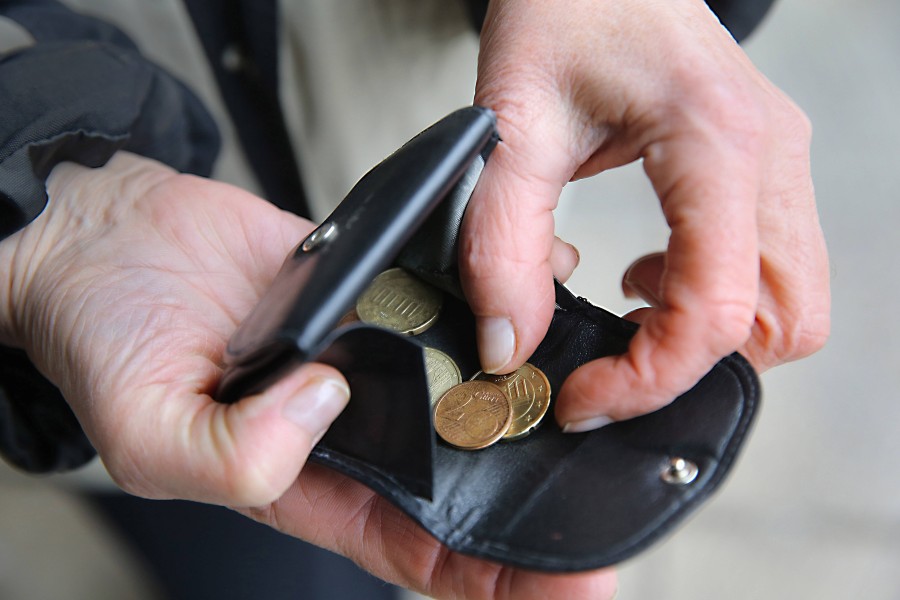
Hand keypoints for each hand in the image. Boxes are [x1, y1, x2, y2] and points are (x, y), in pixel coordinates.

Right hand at [0, 152, 616, 598]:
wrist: (112, 238)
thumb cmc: (110, 341)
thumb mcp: (150, 435)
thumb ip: (235, 451)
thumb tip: (329, 403)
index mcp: (310, 481)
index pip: (423, 549)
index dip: (500, 579)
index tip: (575, 586)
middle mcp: (355, 422)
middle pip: (468, 475)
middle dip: (540, 493)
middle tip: (617, 494)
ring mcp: (371, 354)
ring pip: (469, 386)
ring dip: (529, 394)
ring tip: (597, 402)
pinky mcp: (375, 289)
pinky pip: (447, 301)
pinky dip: (493, 303)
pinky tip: (543, 299)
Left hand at [462, 0, 829, 430]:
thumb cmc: (564, 9)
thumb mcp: (510, 123)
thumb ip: (501, 240)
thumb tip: (510, 345)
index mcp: (715, 143)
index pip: (715, 309)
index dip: (647, 379)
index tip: (581, 396)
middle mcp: (768, 158)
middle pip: (781, 323)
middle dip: (689, 368)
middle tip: (606, 366)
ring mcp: (776, 163)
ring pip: (787, 304)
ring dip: (707, 336)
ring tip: (626, 314)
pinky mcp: (760, 170)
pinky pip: (767, 268)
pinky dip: (710, 298)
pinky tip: (645, 275)